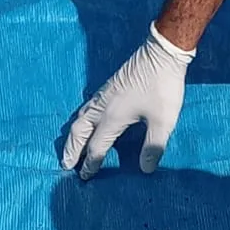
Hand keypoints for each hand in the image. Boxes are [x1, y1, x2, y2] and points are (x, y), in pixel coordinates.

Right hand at [61, 23, 194, 178]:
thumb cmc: (163, 87)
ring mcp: (102, 96)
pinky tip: (86, 122)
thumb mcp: (163, 121)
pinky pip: (86, 109)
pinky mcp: (108, 88)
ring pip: (80, 119)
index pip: (96, 147)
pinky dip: (80, 121)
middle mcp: (102, 107)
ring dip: (73, 136)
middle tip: (66, 165)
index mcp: (112, 117)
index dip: (90, 164)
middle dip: (71, 150)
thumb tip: (146, 169)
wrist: (161, 52)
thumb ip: (153, 146)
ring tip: (71, 148)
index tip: (85, 178)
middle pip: (79, 132)